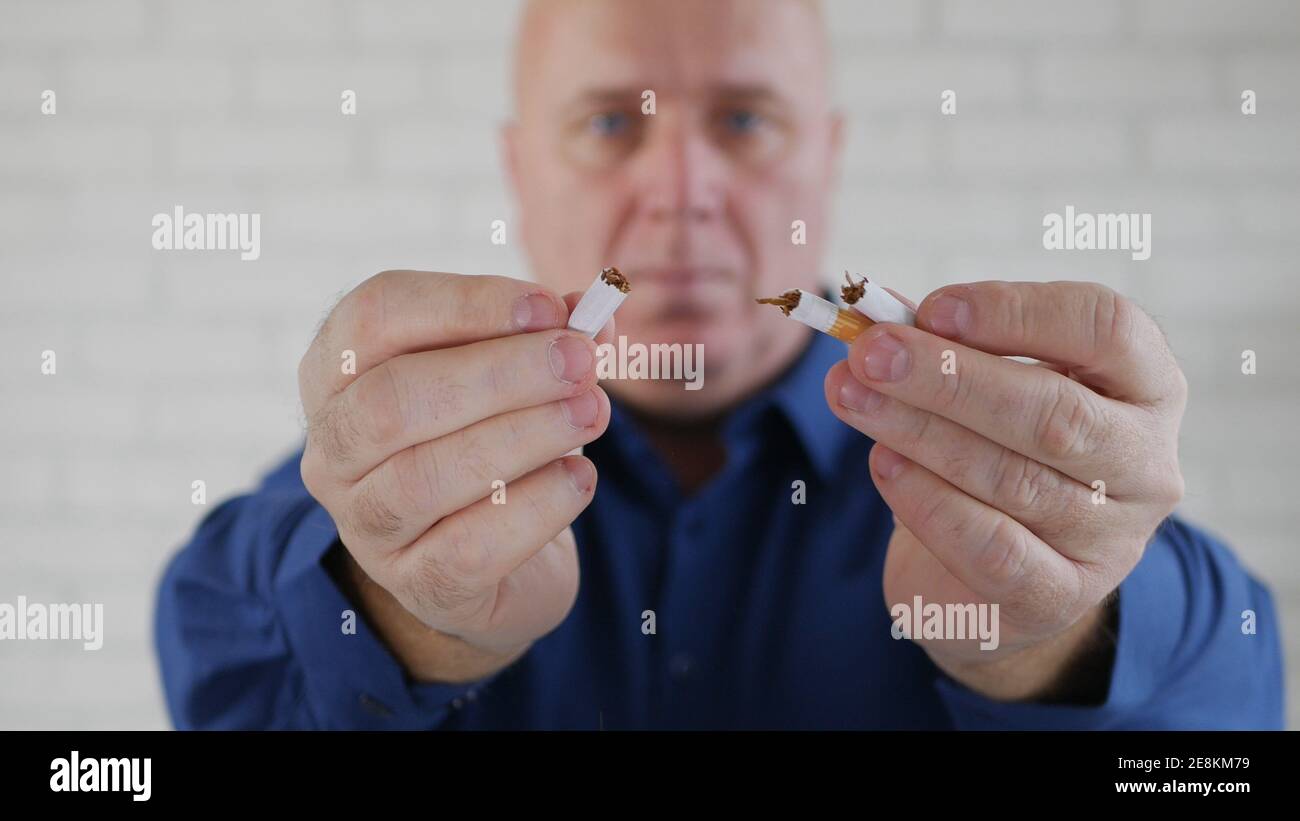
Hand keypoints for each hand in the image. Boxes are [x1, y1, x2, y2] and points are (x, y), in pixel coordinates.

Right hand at [299, 270, 613, 681]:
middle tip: (580, 362)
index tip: (548, 308)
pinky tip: (579, 478)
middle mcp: (333, 450)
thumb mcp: (511, 379)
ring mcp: (365, 525)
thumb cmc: (492, 443)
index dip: (464, 303)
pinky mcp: (418, 585)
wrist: (496, 564)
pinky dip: (536, 506)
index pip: (374, 316)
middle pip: (393, 400)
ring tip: (593, 413)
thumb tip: (591, 313)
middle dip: (500, 374)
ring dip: (525, 435)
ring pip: (425, 477)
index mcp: (338, 372)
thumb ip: (546, 338)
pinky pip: (469, 547)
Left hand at [824, 281, 1186, 699]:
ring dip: (918, 431)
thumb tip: (876, 316)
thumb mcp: (986, 387)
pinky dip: (929, 502)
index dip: (1017, 311)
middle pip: (1054, 411)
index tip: (932, 308)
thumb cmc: (998, 452)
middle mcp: (1145, 461)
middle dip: (948, 377)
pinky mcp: (1059, 597)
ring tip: (852, 397)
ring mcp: (1111, 538)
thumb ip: (945, 344)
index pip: (1106, 329)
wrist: (995, 577)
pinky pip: (992, 548)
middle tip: (869, 353)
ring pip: (1013, 478)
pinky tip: (884, 464)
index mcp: (1145, 386)